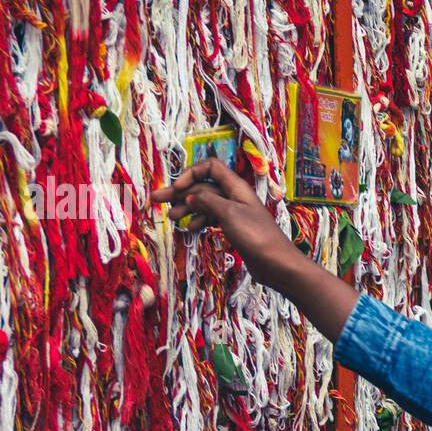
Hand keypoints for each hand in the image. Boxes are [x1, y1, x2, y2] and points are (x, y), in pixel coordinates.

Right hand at [149, 157, 303, 291]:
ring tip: (172, 219)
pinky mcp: (235, 228)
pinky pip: (212, 218)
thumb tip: (190, 194)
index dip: (191, 173)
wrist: (276, 263)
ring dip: (187, 208)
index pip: (210, 167)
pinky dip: (199, 221)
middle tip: (155, 200)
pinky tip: (190, 229)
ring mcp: (234, 212)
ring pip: (205, 204)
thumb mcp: (228, 214)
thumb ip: (208, 201)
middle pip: (203, 186)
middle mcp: (234, 196)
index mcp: (235, 187)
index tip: (178, 188)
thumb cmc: (256, 236)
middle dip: (180, 192)